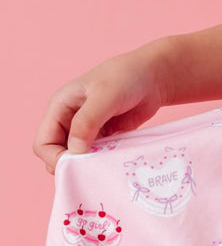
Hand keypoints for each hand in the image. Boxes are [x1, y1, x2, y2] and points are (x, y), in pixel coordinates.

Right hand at [33, 43, 171, 176]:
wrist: (153, 77)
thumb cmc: (126, 78)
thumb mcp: (105, 97)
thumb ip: (87, 122)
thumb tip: (75, 150)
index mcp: (60, 107)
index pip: (43, 143)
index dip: (55, 158)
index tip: (77, 165)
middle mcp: (68, 121)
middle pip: (57, 154)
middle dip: (70, 164)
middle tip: (93, 169)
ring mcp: (85, 130)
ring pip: (76, 158)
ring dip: (87, 166)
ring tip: (105, 166)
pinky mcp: (102, 137)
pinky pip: (94, 157)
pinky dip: (101, 163)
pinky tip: (113, 163)